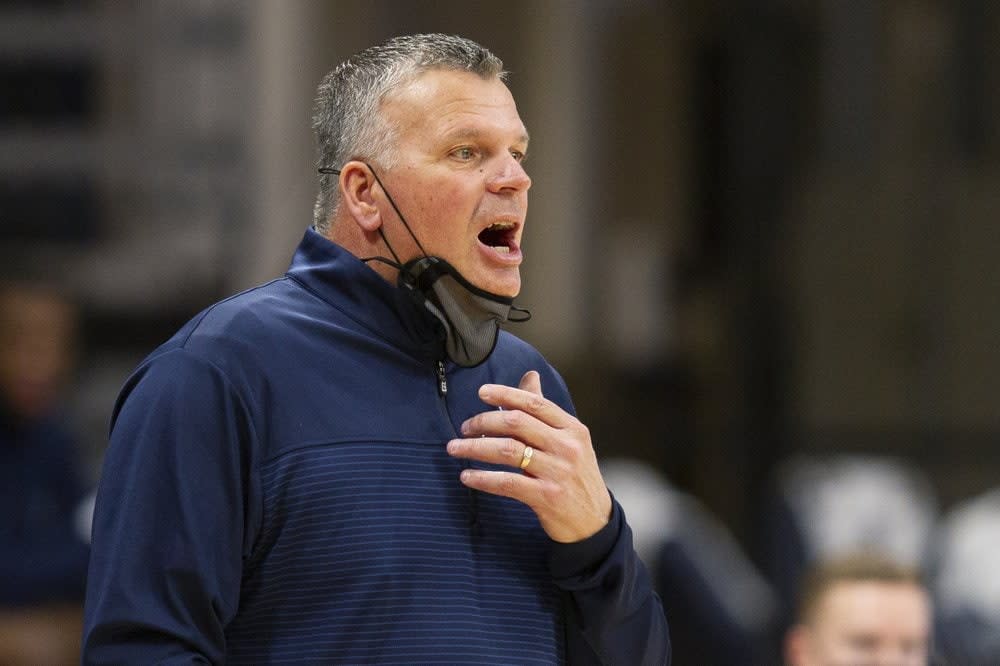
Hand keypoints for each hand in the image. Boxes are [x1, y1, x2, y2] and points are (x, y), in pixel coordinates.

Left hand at [446, 370, 612, 542]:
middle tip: (464, 427)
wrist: (595, 522)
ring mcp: (557, 472)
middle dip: (484, 422)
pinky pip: (507, 482)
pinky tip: (467, 476)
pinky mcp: (547, 496)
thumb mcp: (569, 441)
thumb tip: (530, 375)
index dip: (506, 394)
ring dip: (475, 448)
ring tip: (455, 448)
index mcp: (572, 429)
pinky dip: (483, 478)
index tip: (482, 393)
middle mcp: (567, 447)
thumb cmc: (576, 476)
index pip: (535, 403)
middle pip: (517, 423)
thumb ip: (545, 411)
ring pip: (508, 451)